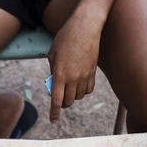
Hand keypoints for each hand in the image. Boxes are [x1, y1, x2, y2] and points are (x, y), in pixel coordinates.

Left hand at [47, 8, 103, 122]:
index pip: (57, 100)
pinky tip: (79, 85)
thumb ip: (53, 71)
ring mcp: (85, 76)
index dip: (54, 112)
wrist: (86, 26)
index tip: (53, 120)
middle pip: (68, 101)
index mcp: (60, 74)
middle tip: (60, 98)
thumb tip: (55, 84)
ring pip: (79, 96)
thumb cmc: (65, 37)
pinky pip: (88, 89)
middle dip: (63, 103)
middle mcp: (73, 78)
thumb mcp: (52, 54)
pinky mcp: (93, 72)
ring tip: (69, 88)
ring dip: (73, 96)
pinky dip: (83, 91)